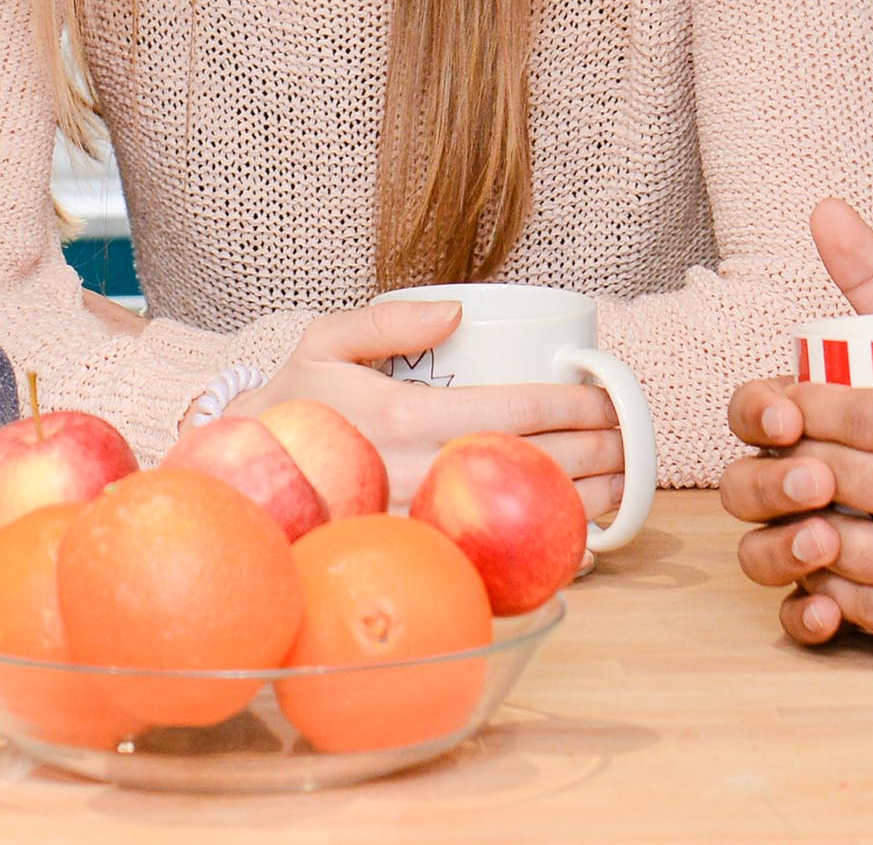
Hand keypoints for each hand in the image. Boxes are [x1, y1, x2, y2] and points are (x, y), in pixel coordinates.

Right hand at [236, 300, 632, 523]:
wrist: (245, 486)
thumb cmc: (294, 409)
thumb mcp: (324, 341)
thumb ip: (389, 318)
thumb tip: (458, 310)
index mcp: (402, 418)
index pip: (510, 411)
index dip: (570, 405)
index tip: (604, 396)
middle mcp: (415, 477)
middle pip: (528, 465)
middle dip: (593, 450)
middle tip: (628, 436)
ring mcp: (419, 526)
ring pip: (518, 517)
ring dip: (582, 501)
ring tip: (620, 479)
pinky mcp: (418, 559)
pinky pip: (494, 562)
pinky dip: (543, 553)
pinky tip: (580, 538)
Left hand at [720, 206, 872, 667]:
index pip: (859, 413)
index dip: (802, 403)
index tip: (782, 398)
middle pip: (838, 475)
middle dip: (788, 457)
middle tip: (774, 447)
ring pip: (840, 544)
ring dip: (798, 521)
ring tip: (788, 500)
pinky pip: (865, 606)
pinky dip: (828, 582)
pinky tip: (821, 557)